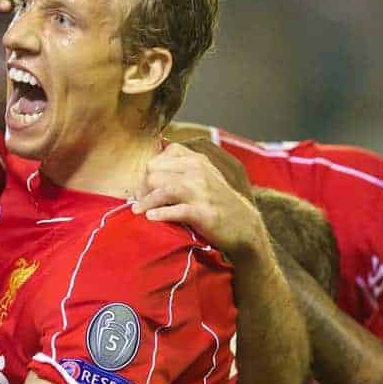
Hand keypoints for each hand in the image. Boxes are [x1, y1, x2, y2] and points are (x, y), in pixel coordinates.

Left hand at [133, 143, 266, 258]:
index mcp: (197, 161)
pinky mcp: (204, 212)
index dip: (147, 172)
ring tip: (137, 210)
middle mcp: (199, 172)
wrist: (245, 226)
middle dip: (143, 188)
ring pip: (164, 189)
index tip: (144, 187)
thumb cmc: (219, 202)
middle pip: (156, 173)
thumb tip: (151, 170)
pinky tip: (151, 218)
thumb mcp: (206, 176)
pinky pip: (176, 211)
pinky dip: (160, 214)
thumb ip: (183, 168)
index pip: (161, 158)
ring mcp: (202, 192)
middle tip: (139, 201)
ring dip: (146, 200)